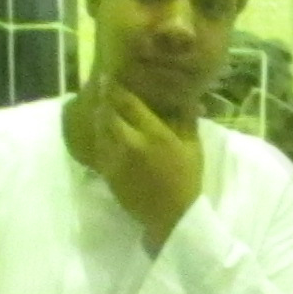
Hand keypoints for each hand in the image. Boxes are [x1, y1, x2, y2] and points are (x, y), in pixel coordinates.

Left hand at [66, 75, 201, 250]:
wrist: (173, 217)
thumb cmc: (187, 180)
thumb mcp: (193, 148)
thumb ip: (187, 120)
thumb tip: (189, 96)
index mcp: (154, 134)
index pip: (127, 102)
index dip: (115, 86)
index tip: (109, 76)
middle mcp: (131, 143)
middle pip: (107, 112)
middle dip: (103, 99)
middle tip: (101, 89)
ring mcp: (116, 159)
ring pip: (99, 129)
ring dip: (99, 117)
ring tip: (101, 109)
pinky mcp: (108, 174)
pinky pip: (99, 148)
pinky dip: (100, 137)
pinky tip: (104, 133)